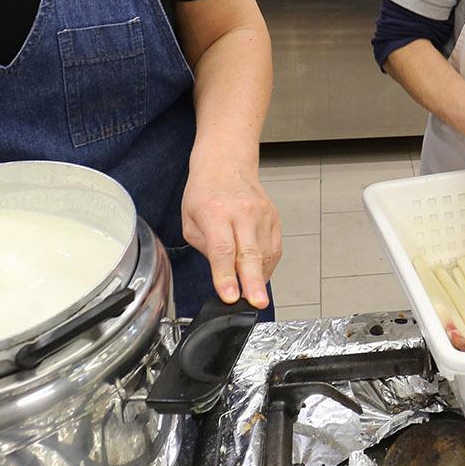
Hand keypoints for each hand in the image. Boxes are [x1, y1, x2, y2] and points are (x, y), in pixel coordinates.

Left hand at [181, 165, 281, 308]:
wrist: (227, 162)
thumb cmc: (205, 190)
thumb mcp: (190, 220)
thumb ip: (205, 249)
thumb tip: (223, 273)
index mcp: (215, 212)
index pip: (222, 250)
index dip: (225, 276)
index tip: (229, 296)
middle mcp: (242, 212)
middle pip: (249, 253)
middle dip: (253, 282)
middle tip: (256, 303)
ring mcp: (262, 214)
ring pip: (264, 255)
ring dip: (258, 278)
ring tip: (251, 291)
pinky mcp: (274, 217)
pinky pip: (273, 250)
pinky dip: (266, 266)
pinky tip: (257, 272)